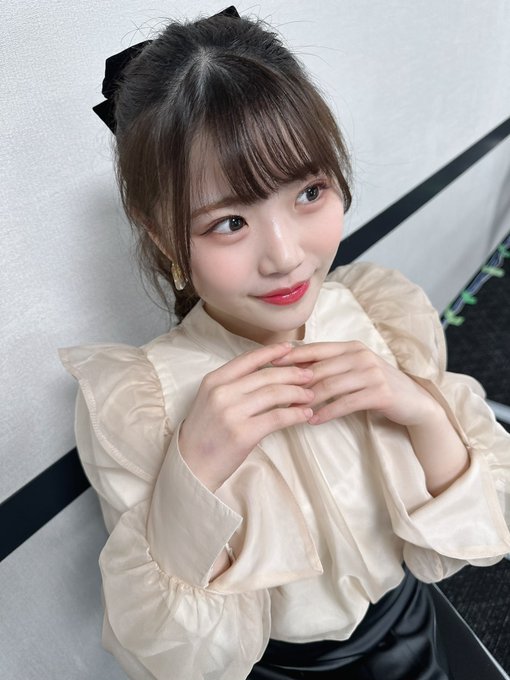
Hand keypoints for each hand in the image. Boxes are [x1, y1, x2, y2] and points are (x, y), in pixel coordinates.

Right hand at [179, 343, 314, 490]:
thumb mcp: (210, 401)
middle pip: (266, 375)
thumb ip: (233, 385)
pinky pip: (277, 417)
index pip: (248, 359)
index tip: (290, 348)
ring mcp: (232, 413)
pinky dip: (295, 414)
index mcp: (213, 381)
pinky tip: (305, 414)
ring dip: (297, 393)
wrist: (192, 466)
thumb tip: (267, 374)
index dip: (272, 352)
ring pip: (274, 394)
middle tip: (309, 375)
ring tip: (310, 395)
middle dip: (292, 373)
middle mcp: (222, 393)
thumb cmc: (205, 434)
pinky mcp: (244, 433)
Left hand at [272, 341, 440, 426]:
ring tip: (290, 411)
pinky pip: (346, 403)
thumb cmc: (375, 385)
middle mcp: (361, 355)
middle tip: (273, 395)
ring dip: (308, 400)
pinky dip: (328, 412)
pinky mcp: (380, 393)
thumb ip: (329, 367)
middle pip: (319, 369)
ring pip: (330, 386)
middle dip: (295, 383)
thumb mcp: (353, 370)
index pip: (315, 349)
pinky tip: (314, 420)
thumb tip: (292, 369)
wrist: (413, 401)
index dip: (291, 357)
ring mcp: (371, 373)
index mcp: (351, 347)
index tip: (268, 364)